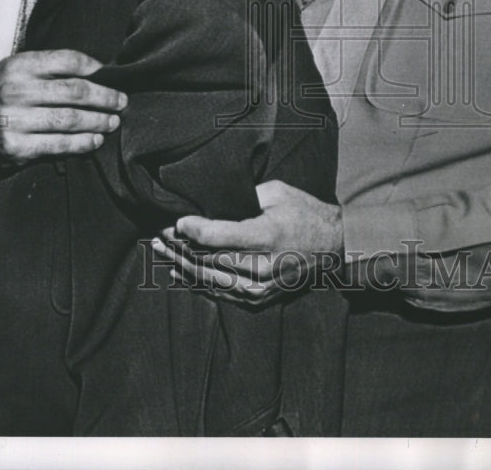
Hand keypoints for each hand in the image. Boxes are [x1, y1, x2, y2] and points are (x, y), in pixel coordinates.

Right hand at [0, 48, 126, 168]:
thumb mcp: (13, 69)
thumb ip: (47, 68)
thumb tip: (95, 71)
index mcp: (20, 66)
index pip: (67, 60)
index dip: (94, 67)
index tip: (109, 74)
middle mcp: (17, 91)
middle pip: (75, 92)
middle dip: (105, 97)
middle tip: (122, 101)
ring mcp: (15, 120)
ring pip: (70, 119)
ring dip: (99, 121)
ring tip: (113, 121)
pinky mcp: (16, 147)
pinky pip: (58, 145)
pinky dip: (82, 143)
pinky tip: (95, 140)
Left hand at [152, 179, 343, 306]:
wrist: (333, 248)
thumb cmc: (304, 213)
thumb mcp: (276, 192)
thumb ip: (243, 196)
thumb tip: (211, 200)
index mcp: (264, 236)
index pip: (214, 237)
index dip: (189, 230)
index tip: (175, 221)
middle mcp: (259, 267)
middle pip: (206, 259)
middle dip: (178, 246)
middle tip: (158, 235)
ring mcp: (258, 287)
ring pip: (208, 279)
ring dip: (181, 265)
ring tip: (161, 251)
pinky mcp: (258, 298)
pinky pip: (220, 292)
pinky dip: (197, 281)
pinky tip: (181, 271)